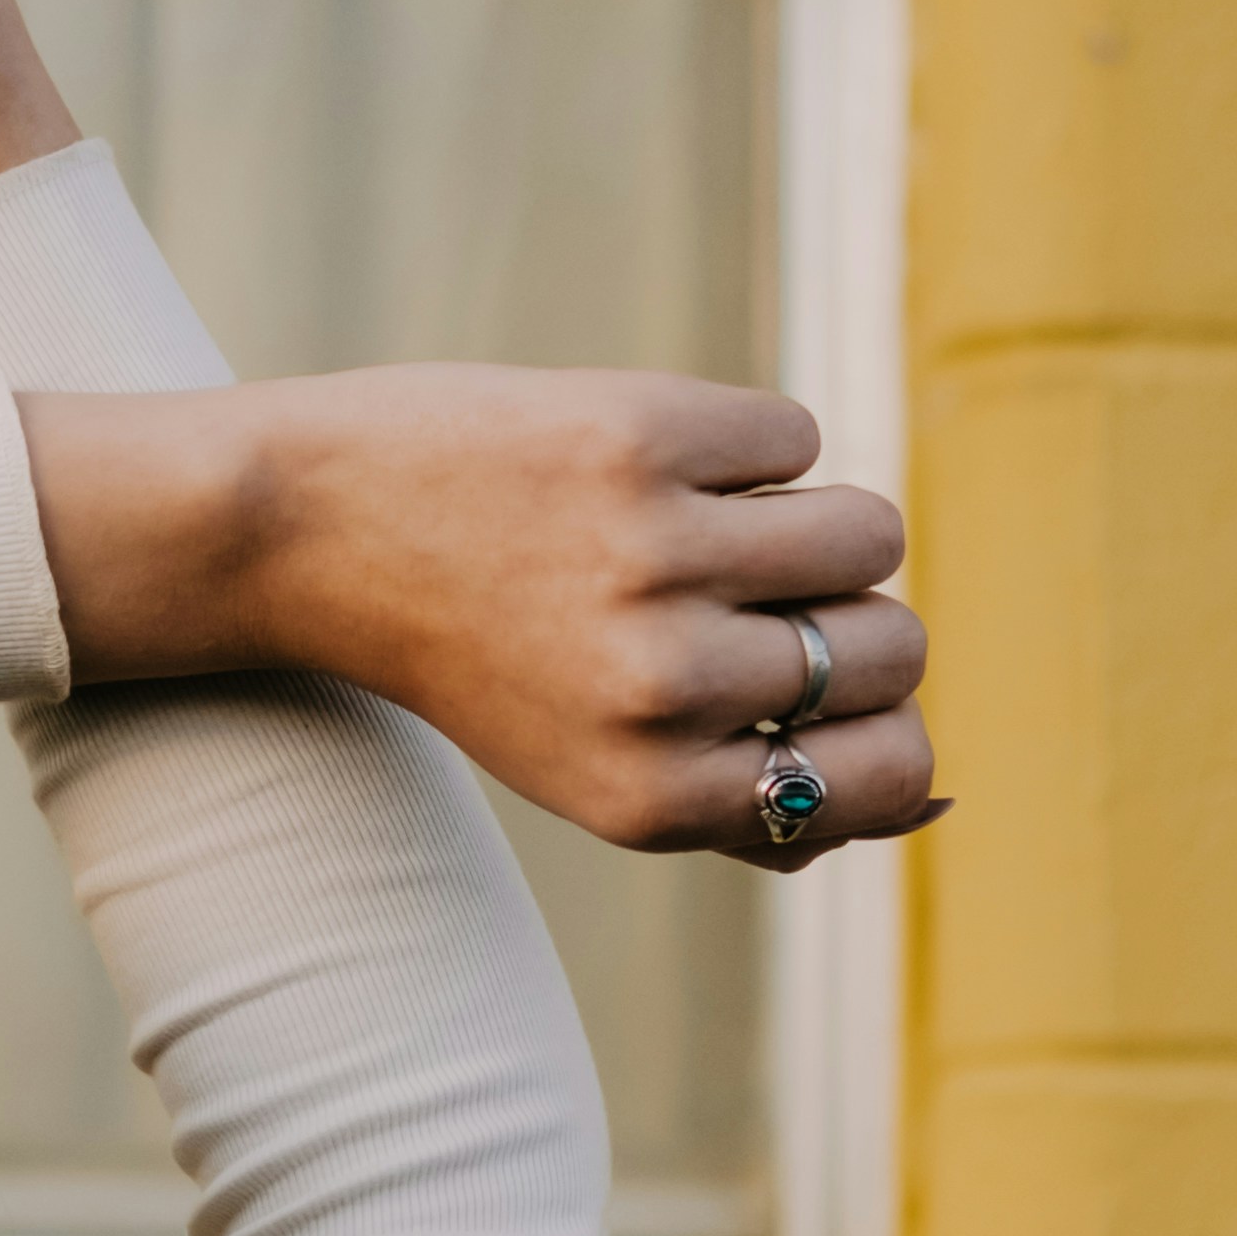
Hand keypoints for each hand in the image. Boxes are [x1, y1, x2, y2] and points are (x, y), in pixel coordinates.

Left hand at [20, 365, 936, 873]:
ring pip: (865, 532)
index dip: (890, 731)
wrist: (306, 527)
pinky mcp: (643, 435)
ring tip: (724, 520)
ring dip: (819, 521)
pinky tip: (656, 460)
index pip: (884, 776)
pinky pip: (794, 436)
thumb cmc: (471, 650)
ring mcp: (654, 554)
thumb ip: (748, 801)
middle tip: (760, 595)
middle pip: (891, 645)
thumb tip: (929, 791)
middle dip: (855, 618)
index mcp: (651, 794)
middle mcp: (660, 686)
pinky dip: (748, 443)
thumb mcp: (595, 772)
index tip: (831, 698)